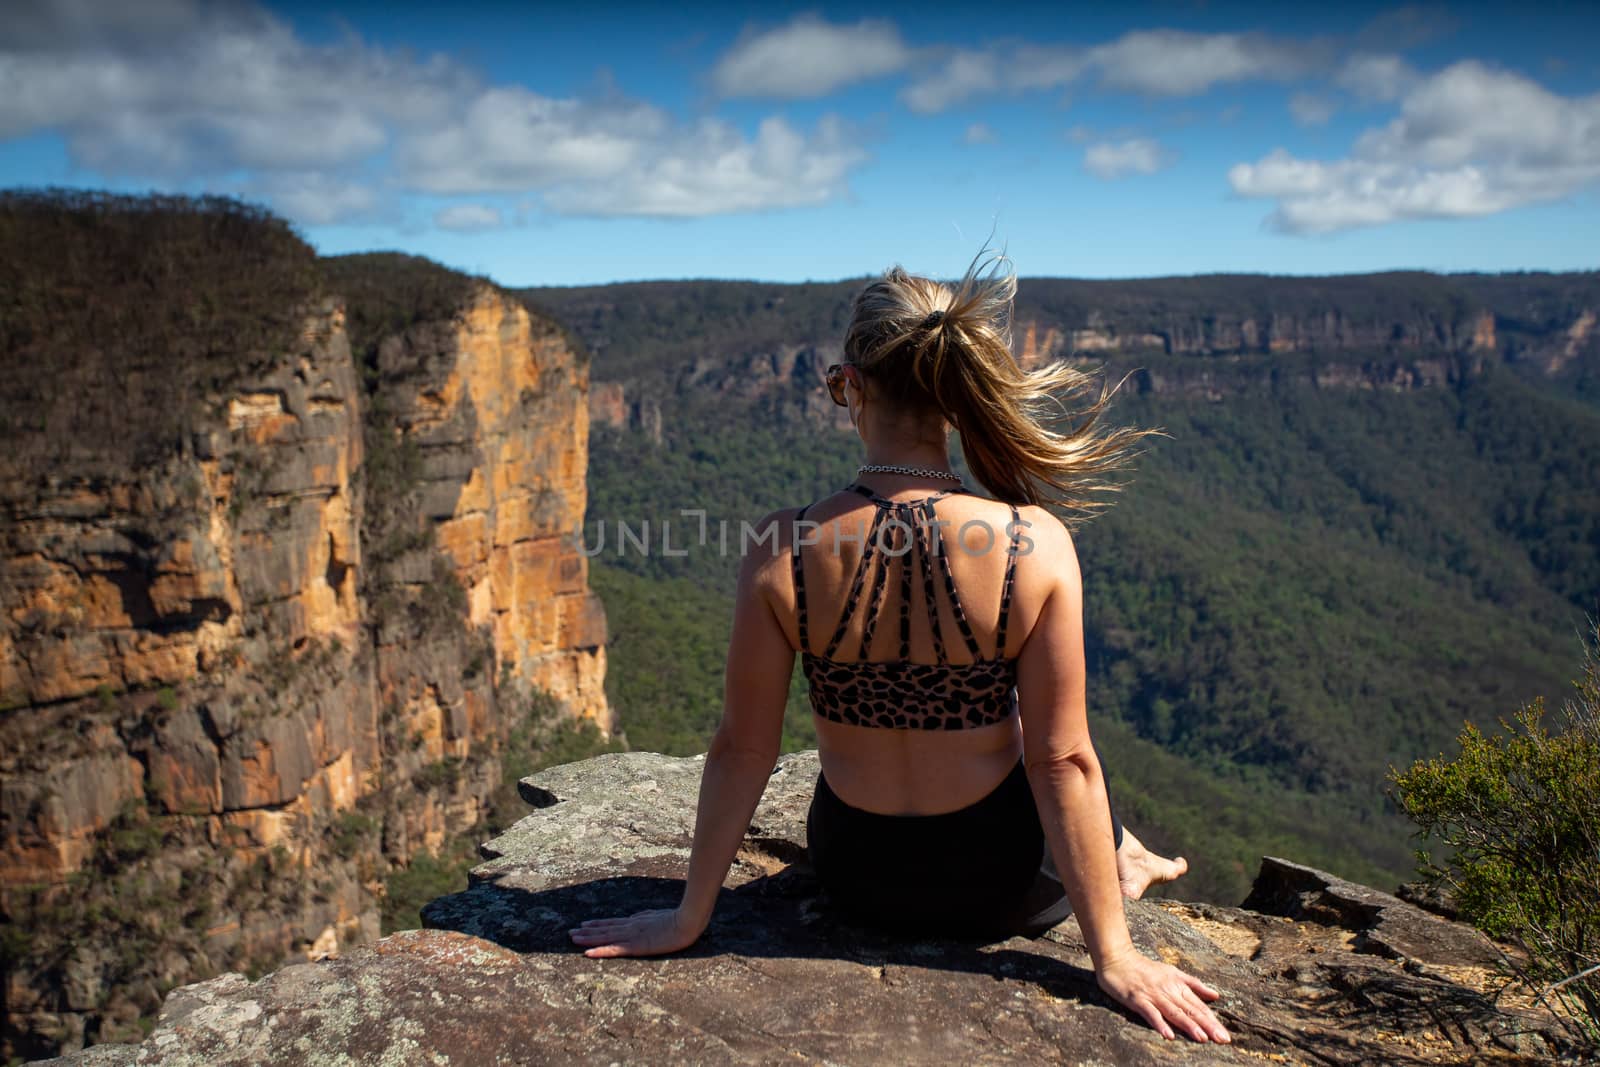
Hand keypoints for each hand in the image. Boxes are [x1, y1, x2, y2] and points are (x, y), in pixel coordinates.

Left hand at [568, 907, 704, 958]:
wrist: (687, 921)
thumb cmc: (677, 918)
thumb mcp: (657, 915)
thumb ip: (644, 917)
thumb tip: (633, 917)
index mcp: (636, 921)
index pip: (612, 922)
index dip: (597, 924)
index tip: (583, 924)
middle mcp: (630, 927)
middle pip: (604, 929)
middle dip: (586, 932)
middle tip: (570, 932)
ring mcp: (631, 936)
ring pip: (604, 937)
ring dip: (587, 939)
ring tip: (573, 939)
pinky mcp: (636, 946)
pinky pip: (613, 949)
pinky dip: (599, 951)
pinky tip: (587, 953)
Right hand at [1096, 951, 1229, 1042]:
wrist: (1117, 959)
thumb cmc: (1145, 968)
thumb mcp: (1173, 972)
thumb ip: (1194, 984)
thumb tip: (1216, 995)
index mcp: (1178, 985)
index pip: (1199, 1006)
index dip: (1213, 1020)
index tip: (1225, 1036)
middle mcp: (1168, 990)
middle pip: (1190, 1010)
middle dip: (1208, 1026)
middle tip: (1222, 1040)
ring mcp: (1153, 995)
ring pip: (1174, 1012)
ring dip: (1189, 1026)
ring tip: (1203, 1038)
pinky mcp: (1137, 1000)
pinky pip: (1150, 1013)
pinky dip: (1160, 1024)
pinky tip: (1169, 1035)